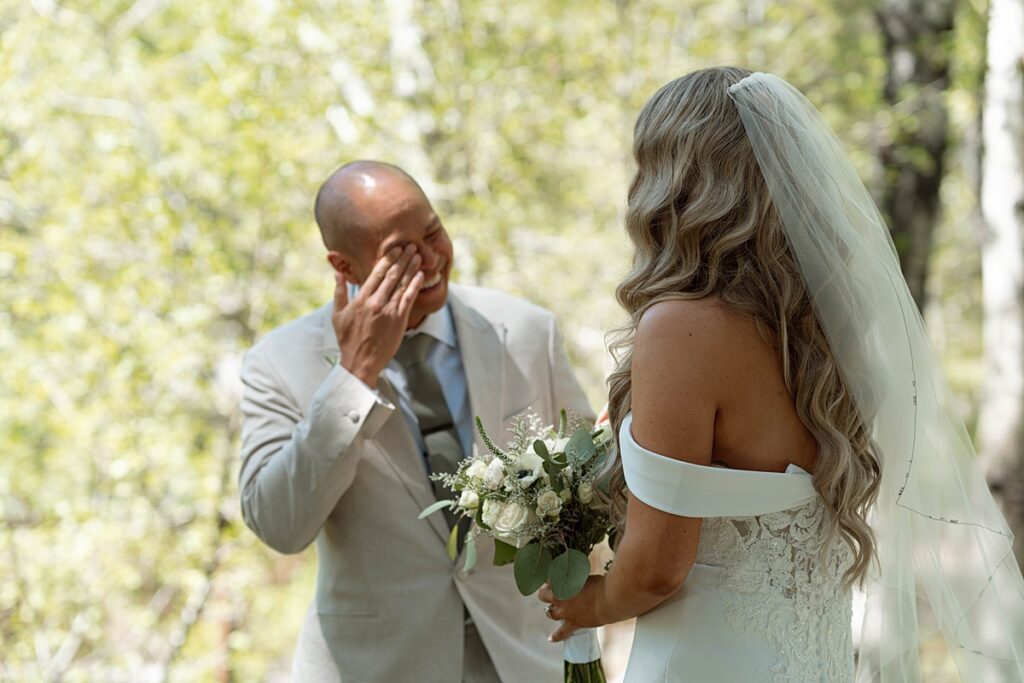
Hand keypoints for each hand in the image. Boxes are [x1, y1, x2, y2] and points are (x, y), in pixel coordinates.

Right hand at [332, 244, 423, 385]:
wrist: (360, 362)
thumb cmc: (348, 340)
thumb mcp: (338, 314)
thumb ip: (339, 292)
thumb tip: (337, 273)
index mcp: (361, 299)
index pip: (376, 273)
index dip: (387, 258)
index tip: (395, 247)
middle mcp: (375, 302)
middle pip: (391, 274)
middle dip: (402, 258)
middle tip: (411, 245)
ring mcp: (388, 311)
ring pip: (402, 284)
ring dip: (411, 268)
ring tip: (418, 255)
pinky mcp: (399, 320)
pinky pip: (409, 298)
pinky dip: (415, 285)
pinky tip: (421, 275)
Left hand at [537, 575, 605, 641]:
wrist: (609, 599)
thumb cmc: (599, 585)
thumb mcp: (584, 577)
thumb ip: (575, 579)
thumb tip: (574, 581)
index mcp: (562, 584)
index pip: (548, 581)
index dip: (550, 580)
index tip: (553, 580)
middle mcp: (560, 598)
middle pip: (544, 596)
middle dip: (546, 593)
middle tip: (549, 591)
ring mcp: (565, 612)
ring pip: (550, 613)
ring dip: (551, 610)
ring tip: (553, 609)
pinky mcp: (573, 624)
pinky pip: (561, 632)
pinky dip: (555, 636)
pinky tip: (550, 639)